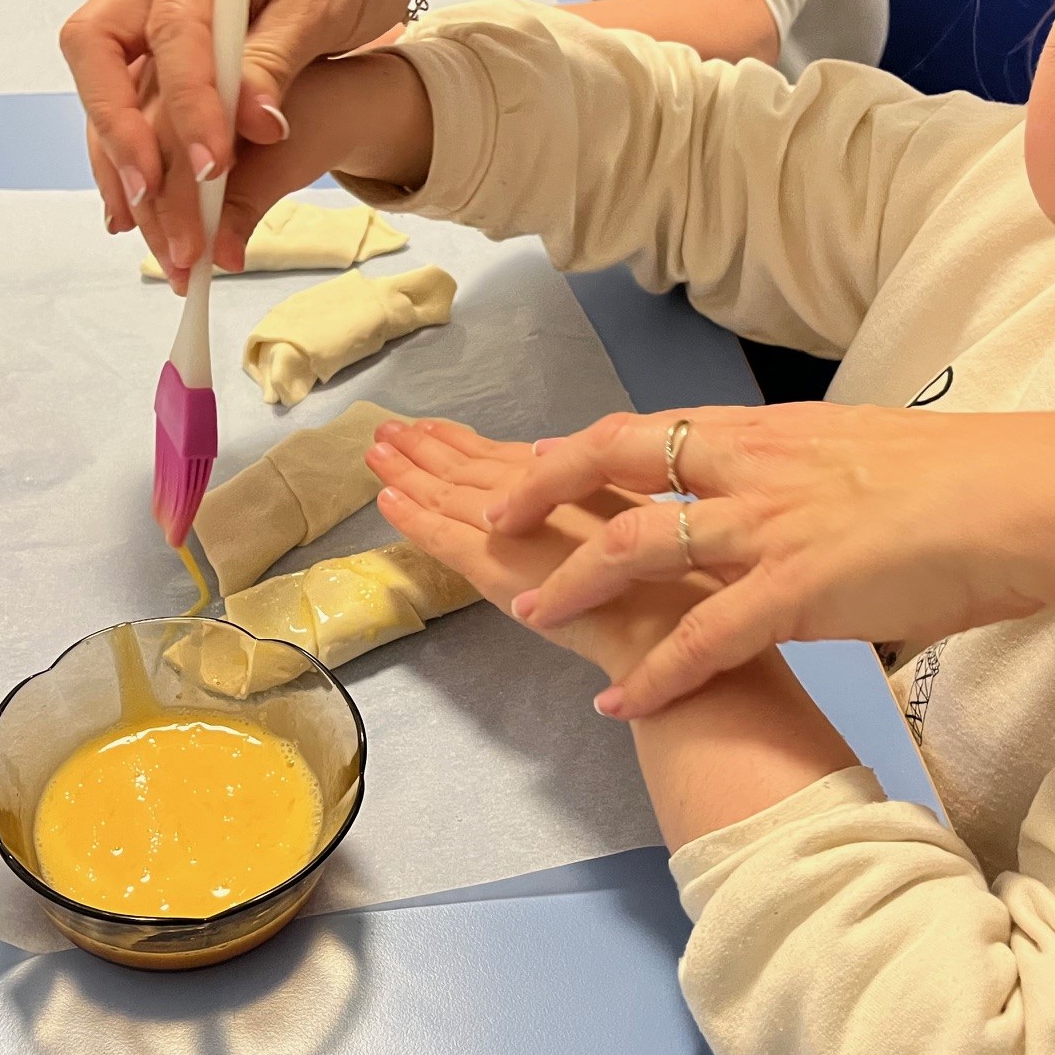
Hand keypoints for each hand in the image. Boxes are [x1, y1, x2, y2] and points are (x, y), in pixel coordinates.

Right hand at [58, 0, 426, 282]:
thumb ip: (279, 57)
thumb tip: (251, 126)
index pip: (172, 26)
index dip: (188, 101)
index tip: (214, 166)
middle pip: (101, 50)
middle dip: (120, 132)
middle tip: (151, 202)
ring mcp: (161, 5)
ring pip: (112, 84)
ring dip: (123, 159)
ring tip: (145, 228)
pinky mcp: (173, 44)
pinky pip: (138, 99)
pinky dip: (138, 153)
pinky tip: (143, 208)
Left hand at [365, 420, 715, 687]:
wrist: (668, 627)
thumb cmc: (677, 589)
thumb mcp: (647, 532)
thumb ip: (610, 512)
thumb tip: (580, 497)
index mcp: (579, 483)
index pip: (510, 457)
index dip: (471, 441)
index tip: (438, 426)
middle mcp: (542, 494)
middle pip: (473, 465)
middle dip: (431, 446)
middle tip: (391, 428)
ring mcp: (514, 528)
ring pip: (449, 493)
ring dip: (410, 470)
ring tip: (376, 451)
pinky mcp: (493, 565)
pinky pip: (441, 536)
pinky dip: (412, 517)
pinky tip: (386, 500)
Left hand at [489, 404, 1054, 716]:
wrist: (1025, 502)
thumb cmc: (965, 483)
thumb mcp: (863, 456)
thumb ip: (807, 474)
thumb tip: (789, 492)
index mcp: (769, 432)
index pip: (650, 428)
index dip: (581, 447)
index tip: (531, 461)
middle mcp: (755, 466)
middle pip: (616, 458)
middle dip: (541, 484)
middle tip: (486, 513)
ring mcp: (771, 526)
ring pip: (640, 543)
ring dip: (575, 577)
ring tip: (527, 608)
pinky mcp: (799, 588)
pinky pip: (705, 635)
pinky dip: (656, 671)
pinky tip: (618, 702)